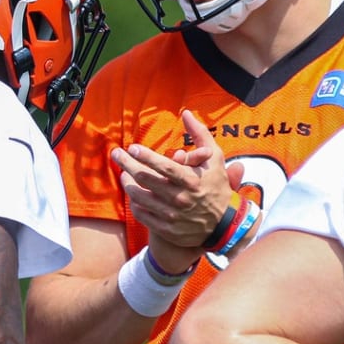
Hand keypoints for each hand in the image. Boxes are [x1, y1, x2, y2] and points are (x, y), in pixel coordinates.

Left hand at [111, 110, 234, 257]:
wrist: (226, 224)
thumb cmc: (217, 185)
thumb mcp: (215, 158)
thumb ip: (200, 134)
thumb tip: (185, 113)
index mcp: (191, 180)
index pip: (164, 167)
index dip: (145, 156)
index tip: (132, 148)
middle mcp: (180, 199)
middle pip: (145, 179)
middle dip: (127, 164)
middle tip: (117, 154)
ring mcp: (172, 216)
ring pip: (139, 197)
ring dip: (128, 183)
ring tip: (124, 173)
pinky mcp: (166, 229)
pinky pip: (142, 214)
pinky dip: (134, 203)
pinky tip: (133, 194)